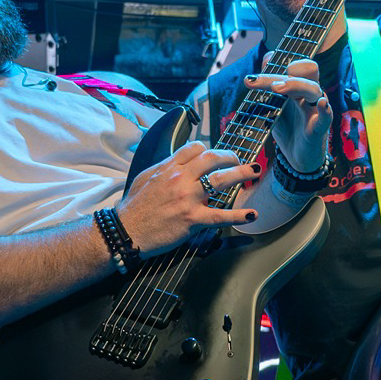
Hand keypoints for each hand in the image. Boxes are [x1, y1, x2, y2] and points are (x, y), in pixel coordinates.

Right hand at [116, 142, 259, 254]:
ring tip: (255, 172)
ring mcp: (188, 198)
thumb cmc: (133, 207)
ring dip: (241, 174)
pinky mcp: (192, 219)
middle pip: (212, 158)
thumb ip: (164, 168)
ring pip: (221, 180)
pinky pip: (220, 215)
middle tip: (240, 161)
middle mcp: (180, 178)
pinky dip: (239, 216)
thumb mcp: (145, 178)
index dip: (209, 149)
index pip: (195, 149)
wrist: (126, 230)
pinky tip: (252, 215)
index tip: (216, 156)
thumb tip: (177, 163)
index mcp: (168, 167)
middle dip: (231, 156)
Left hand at [246, 60, 332, 172]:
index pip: (295, 67)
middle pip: (304, 73)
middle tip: (254, 81)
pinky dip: (325, 109)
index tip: (250, 78)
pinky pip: (326, 117)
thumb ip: (268, 88)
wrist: (297, 158)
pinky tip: (321, 104)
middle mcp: (310, 95)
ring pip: (313, 89)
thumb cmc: (287, 129)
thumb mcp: (273, 107)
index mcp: (299, 88)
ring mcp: (316, 111)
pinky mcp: (319, 129)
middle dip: (281, 73)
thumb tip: (262, 63)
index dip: (277, 66)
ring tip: (277, 88)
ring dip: (295, 85)